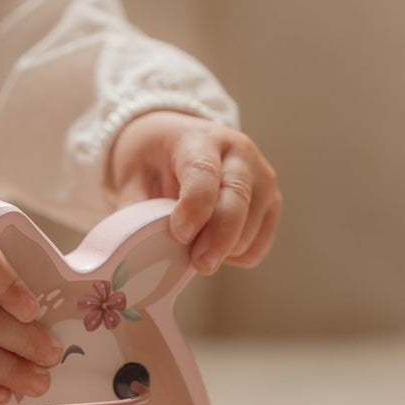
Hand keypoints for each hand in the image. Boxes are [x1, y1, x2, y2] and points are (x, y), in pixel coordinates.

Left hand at [107, 110, 281, 274]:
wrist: (180, 144)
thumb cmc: (154, 161)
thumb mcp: (133, 175)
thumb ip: (135, 208)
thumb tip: (133, 249)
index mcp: (199, 139)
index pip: (204, 171)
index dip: (195, 206)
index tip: (179, 234)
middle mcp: (239, 152)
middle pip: (238, 198)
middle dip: (219, 237)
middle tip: (199, 265)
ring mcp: (261, 176)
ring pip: (252, 225)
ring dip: (225, 250)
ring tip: (196, 248)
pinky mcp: (271, 202)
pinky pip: (260, 243)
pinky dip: (238, 255)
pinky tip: (216, 247)